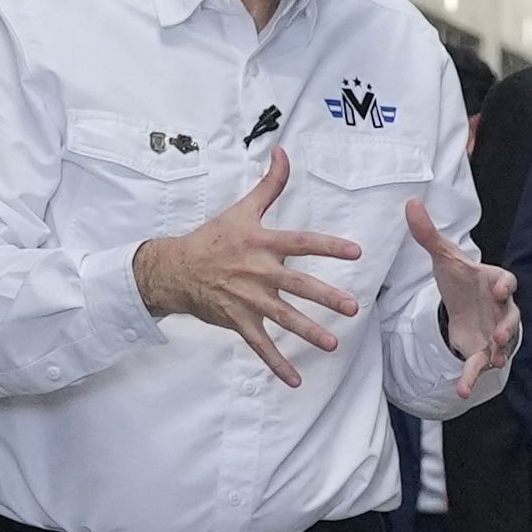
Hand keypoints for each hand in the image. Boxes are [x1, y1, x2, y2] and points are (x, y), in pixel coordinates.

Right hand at [130, 145, 365, 383]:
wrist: (175, 269)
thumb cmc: (213, 237)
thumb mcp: (242, 209)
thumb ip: (270, 184)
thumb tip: (283, 150)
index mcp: (261, 242)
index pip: (300, 243)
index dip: (327, 246)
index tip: (355, 252)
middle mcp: (257, 271)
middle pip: (296, 285)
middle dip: (325, 297)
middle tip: (352, 308)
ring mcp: (247, 299)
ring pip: (282, 318)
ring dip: (307, 333)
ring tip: (332, 344)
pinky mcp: (237, 321)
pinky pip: (259, 345)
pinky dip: (276, 364)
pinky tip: (296, 380)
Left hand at [412, 204, 522, 380]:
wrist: (462, 303)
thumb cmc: (459, 278)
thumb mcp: (443, 256)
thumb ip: (427, 234)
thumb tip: (410, 202)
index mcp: (494, 281)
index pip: (507, 280)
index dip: (506, 285)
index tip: (502, 289)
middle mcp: (500, 307)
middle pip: (511, 317)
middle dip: (508, 326)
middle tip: (501, 335)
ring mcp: (495, 331)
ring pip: (502, 344)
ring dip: (499, 353)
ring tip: (492, 362)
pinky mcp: (482, 349)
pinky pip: (480, 364)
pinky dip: (473, 377)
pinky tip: (463, 390)